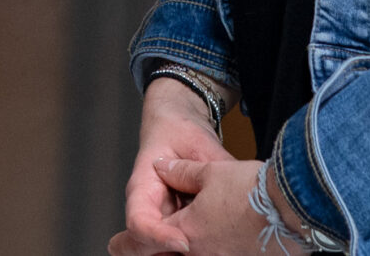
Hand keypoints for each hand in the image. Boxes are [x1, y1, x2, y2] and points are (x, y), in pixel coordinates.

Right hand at [110, 79, 236, 254]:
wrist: (176, 126)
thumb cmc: (179, 131)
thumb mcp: (197, 142)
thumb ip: (210, 166)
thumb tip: (231, 185)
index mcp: (143, 188)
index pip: (139, 221)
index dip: (158, 237)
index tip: (184, 243)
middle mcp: (149, 210)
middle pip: (140, 246)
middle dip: (163, 253)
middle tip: (194, 249)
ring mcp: (162, 221)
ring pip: (158, 252)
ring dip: (176, 254)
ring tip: (214, 247)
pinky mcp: (177, 227)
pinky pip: (178, 250)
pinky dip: (196, 251)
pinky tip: (219, 245)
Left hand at [151, 157, 276, 255]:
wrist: (293, 206)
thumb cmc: (251, 190)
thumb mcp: (210, 171)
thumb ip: (181, 172)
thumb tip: (161, 167)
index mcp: (190, 230)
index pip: (160, 232)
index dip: (157, 225)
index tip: (153, 223)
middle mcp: (206, 253)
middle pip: (183, 248)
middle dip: (182, 237)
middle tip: (195, 223)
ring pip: (207, 252)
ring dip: (208, 243)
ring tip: (224, 225)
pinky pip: (232, 254)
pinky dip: (230, 247)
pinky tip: (242, 234)